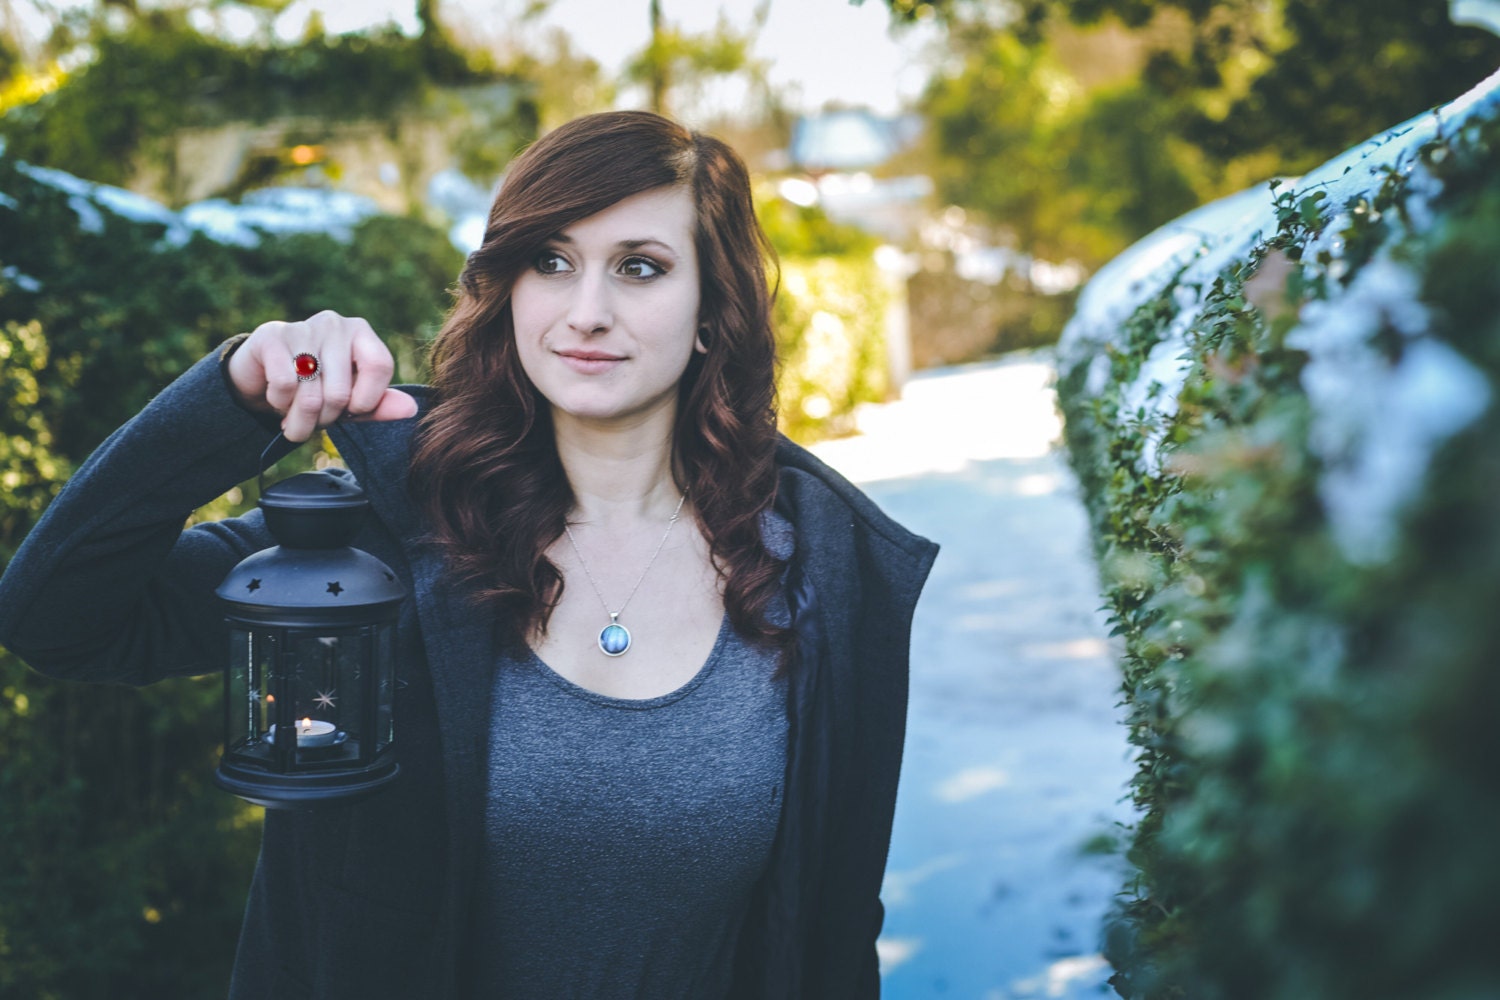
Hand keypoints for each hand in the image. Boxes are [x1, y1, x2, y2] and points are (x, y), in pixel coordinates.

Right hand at [227, 311, 418, 442]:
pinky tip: (277, 396)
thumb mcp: (350, 401)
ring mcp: (303, 327)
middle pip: (341, 392)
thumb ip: (380, 405)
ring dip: (300, 420)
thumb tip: (412, 408)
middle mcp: (335, 323)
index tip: (351, 411)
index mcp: (361, 333)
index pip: (381, 366)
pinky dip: (279, 402)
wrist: (263, 377)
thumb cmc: (315, 389)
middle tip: (315, 418)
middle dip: (325, 419)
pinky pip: (284, 385)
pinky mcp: (272, 337)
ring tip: (294, 417)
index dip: (366, 400)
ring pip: (310, 395)